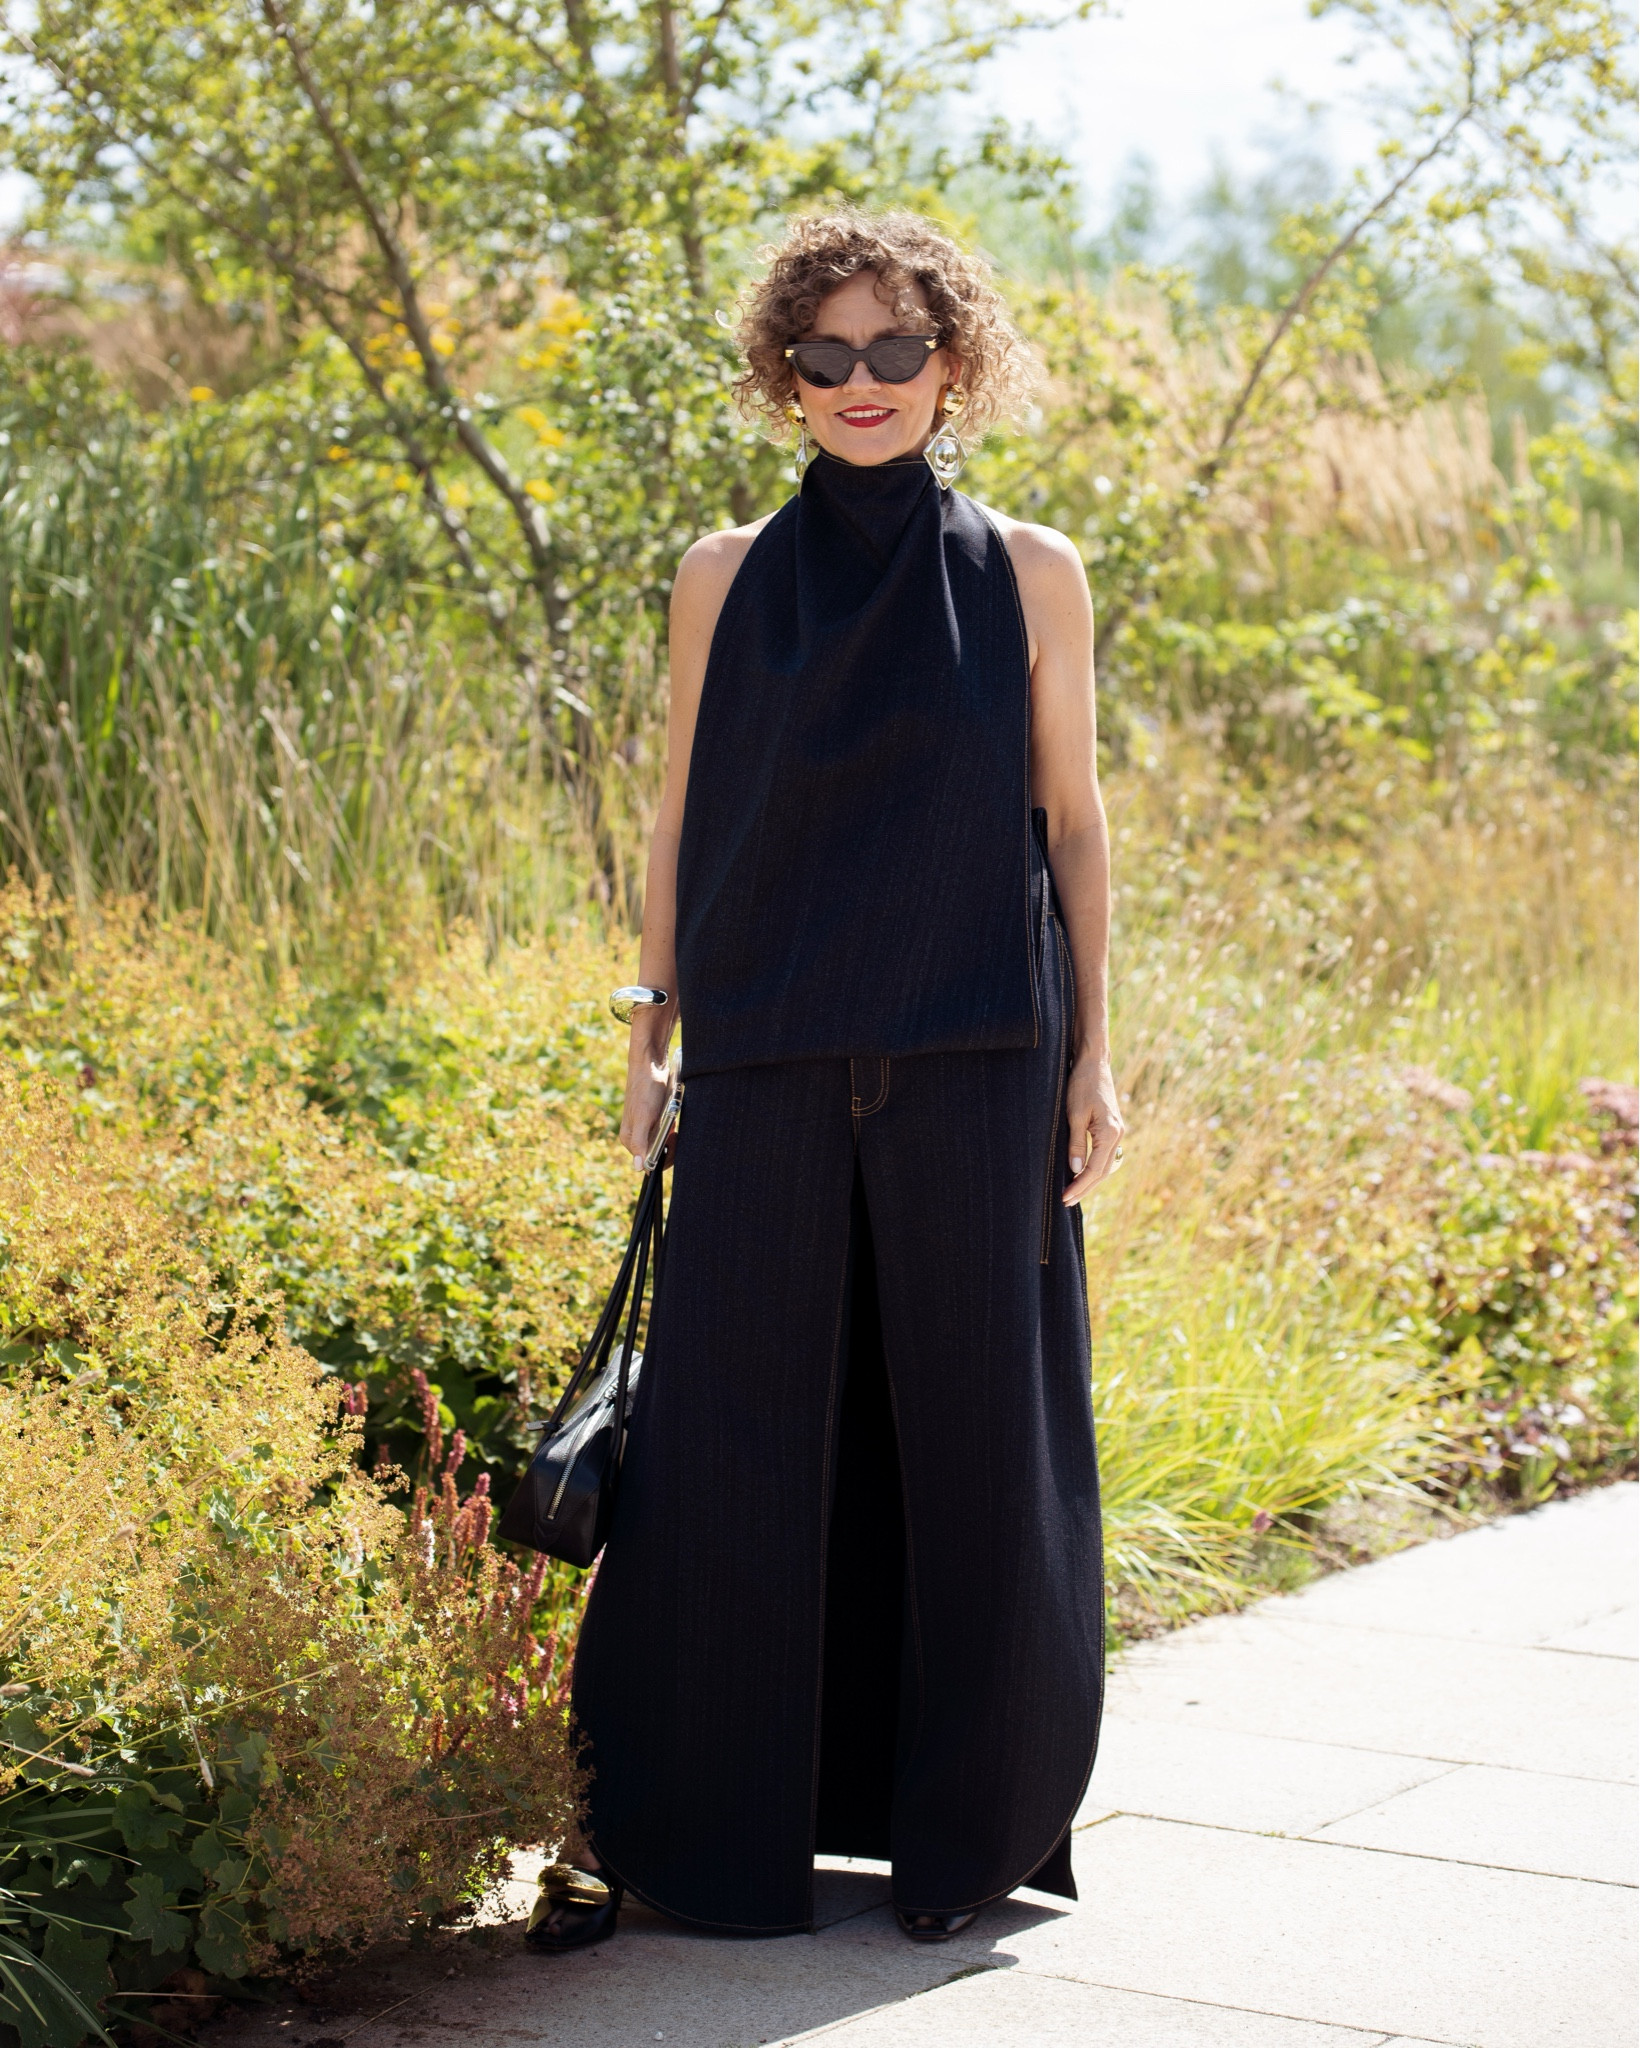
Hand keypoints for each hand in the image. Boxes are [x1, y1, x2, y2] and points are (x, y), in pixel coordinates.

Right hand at [618, 1045, 674, 1168]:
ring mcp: (646, 1127)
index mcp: (630, 1139)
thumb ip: (640, 1143)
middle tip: (674, 1130)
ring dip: (673, 1136)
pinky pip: (667, 1131)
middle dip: (670, 1146)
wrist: (652, 1064)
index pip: (649, 1163)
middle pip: (658, 1154)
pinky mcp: (655, 1119)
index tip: (672, 1140)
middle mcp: (637, 1136)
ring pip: (664, 1143)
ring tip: (673, 1120)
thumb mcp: (644, 1117)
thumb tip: (638, 1167)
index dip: (664, 1157)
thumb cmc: (645, 1090)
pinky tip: (674, 1118)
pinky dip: (673, 1128)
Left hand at [1062, 1050, 1123, 1204]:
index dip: (1079, 1185)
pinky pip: (1104, 1155)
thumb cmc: (1082, 1085)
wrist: (1094, 1064)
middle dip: (1084, 1188)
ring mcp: (1117, 1132)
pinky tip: (1082, 1174)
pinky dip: (1094, 1168)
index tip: (1065, 1197)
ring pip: (1105, 1165)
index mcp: (1110, 1133)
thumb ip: (1076, 1143)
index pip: (1094, 1169)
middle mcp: (1118, 1135)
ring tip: (1073, 1193)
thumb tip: (1074, 1169)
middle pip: (1102, 1171)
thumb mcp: (1074, 1115)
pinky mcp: (1112, 1129)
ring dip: (1090, 1180)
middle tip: (1066, 1201)